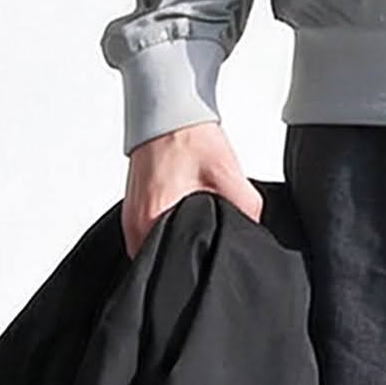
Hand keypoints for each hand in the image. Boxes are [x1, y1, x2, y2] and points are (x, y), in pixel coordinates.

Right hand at [121, 121, 264, 258]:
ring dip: (175, 249)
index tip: (207, 268)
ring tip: (196, 242)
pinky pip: (149, 235)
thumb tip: (255, 231)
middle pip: (159, 264)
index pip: (168, 269)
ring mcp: (131, 215)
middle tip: (206, 256)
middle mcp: (135, 222)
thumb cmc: (189, 136)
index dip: (191, 274)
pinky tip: (185, 227)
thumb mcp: (227, 173)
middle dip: (185, 264)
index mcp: (152, 218)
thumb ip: (247, 206)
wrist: (168, 110)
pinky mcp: (134, 207)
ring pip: (153, 251)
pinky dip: (166, 235)